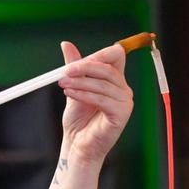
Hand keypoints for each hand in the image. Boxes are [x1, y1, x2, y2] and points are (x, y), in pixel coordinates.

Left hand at [56, 41, 133, 164]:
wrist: (77, 144)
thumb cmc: (78, 119)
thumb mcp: (73, 87)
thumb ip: (74, 67)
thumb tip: (66, 44)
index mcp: (114, 80)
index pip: (115, 56)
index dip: (97, 55)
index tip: (73, 62)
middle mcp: (123, 89)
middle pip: (109, 68)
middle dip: (85, 67)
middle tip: (64, 72)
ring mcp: (125, 102)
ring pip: (103, 84)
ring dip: (80, 82)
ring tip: (63, 85)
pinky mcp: (122, 114)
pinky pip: (103, 99)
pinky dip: (84, 95)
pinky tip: (70, 94)